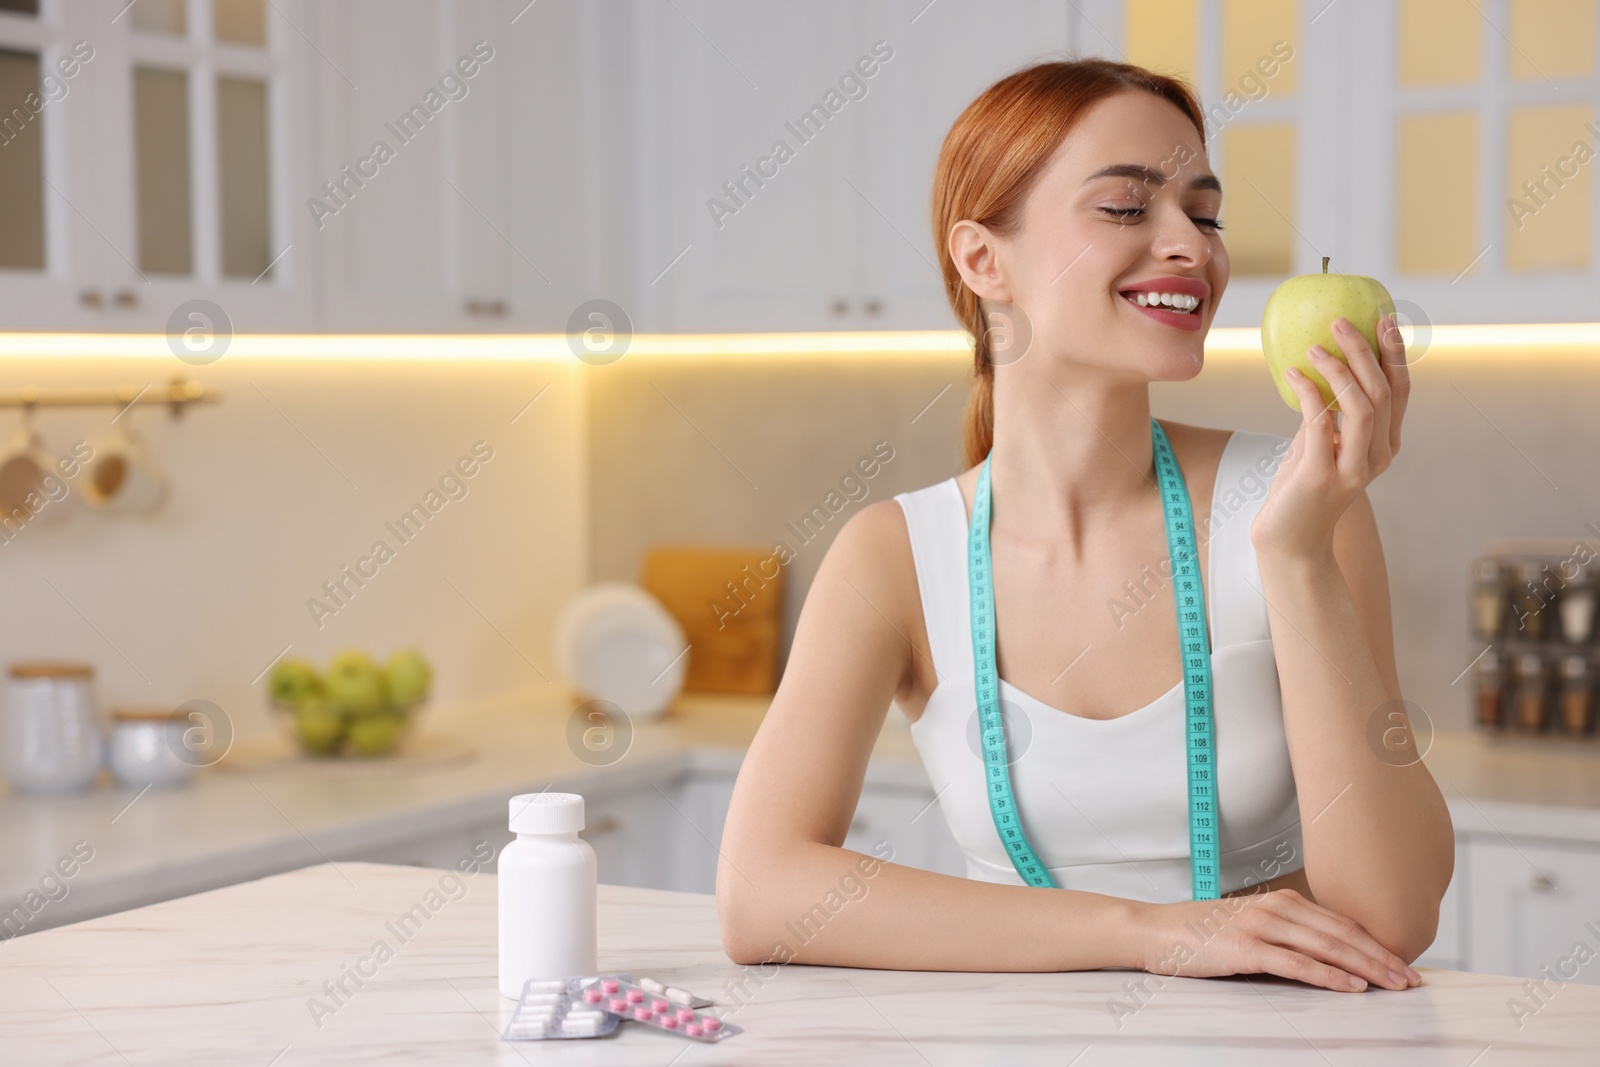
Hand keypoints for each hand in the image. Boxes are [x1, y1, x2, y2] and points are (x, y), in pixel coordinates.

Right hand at [1132, 888, 1421, 991]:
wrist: (1156, 931)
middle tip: (1411, 979)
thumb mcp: (1251, 926)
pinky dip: (1327, 976)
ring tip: (1393, 985)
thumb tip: (1329, 957)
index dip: (1376, 944)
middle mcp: (1276, 908)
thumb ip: (1288, 935)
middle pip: (1342, 934)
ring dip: (1365, 968)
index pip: (1341, 924)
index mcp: (1283, 901)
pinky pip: (1296, 964)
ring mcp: (1260, 926)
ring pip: (1326, 947)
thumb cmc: (1203, 933)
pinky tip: (1349, 987)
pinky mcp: (1245, 948)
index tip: (1403, 964)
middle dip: (1382, 958)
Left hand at [1251, 314, 1410, 560]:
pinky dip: (1307, 392)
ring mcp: (1353, 468)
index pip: (1399, 392)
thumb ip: (1327, 415)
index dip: (1394, 354)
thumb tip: (1318, 370)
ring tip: (1313, 347)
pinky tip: (1292, 375)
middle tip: (1340, 322)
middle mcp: (1377, 456)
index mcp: (1384, 445)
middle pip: (1382, 392)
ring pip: (1361, 405)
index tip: (1383, 319)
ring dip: (1338, 369)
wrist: (1288, 541)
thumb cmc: (1301, 490)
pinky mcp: (1322, 475)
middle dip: (1364, 351)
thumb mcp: (1319, 445)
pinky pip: (1320, 423)